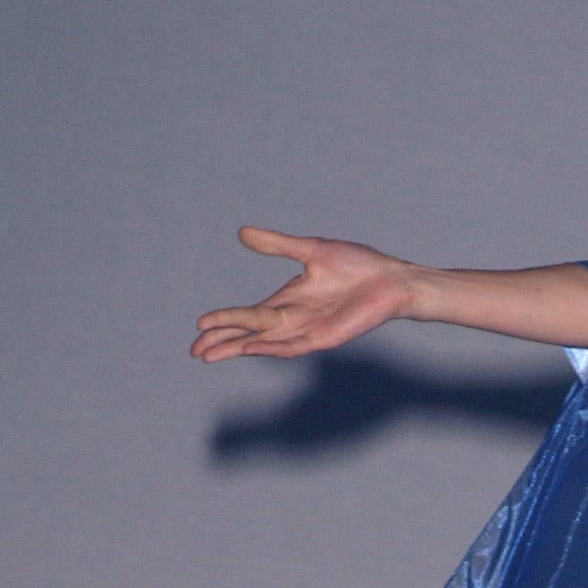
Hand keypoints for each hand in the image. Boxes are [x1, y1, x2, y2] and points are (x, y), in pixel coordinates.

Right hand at [192, 228, 414, 361]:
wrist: (391, 280)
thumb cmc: (357, 265)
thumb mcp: (310, 250)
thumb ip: (277, 244)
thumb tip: (242, 233)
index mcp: (288, 299)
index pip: (248, 314)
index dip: (224, 320)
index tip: (200, 325)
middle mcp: (294, 318)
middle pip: (250, 333)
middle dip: (223, 341)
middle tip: (196, 351)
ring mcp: (308, 330)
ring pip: (265, 342)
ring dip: (239, 348)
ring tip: (212, 355)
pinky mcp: (325, 337)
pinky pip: (293, 345)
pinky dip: (271, 347)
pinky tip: (252, 348)